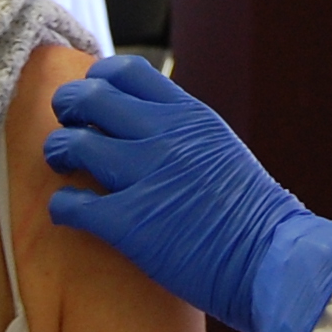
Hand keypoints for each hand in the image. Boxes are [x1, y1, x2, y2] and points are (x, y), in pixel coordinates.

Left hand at [45, 57, 331, 331]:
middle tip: (68, 127)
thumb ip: (183, 131)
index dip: (98, 80)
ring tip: (62, 166)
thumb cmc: (253, 215)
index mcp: (188, 115)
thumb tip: (148, 124)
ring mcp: (143, 176)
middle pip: (89, 98)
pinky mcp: (128, 223)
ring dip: (58, 152)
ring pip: (71, 143)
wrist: (273, 260)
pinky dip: (61, 206)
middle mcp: (162, 136)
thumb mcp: (220, 149)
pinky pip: (70, 202)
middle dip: (69, 109)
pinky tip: (68, 212)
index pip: (125, 71)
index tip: (93, 96)